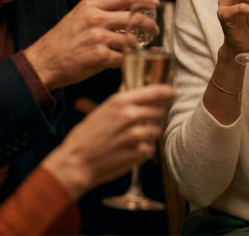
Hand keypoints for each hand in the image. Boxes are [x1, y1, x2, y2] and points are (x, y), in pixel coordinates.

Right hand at [24, 0, 158, 90]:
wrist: (43, 62)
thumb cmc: (62, 41)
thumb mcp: (78, 17)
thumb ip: (98, 12)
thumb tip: (124, 11)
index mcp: (90, 5)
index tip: (155, 4)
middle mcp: (95, 18)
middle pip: (134, 16)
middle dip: (150, 24)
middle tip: (155, 29)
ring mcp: (98, 38)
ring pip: (132, 40)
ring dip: (140, 46)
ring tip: (142, 48)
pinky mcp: (99, 57)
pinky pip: (123, 58)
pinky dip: (129, 60)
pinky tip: (129, 61)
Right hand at [41, 84, 175, 197]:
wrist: (76, 162)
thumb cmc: (86, 135)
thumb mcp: (102, 110)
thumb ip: (122, 100)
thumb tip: (134, 87)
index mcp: (120, 101)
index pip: (155, 91)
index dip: (168, 92)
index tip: (172, 94)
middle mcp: (130, 115)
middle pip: (160, 111)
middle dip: (155, 116)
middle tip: (142, 123)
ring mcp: (136, 135)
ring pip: (157, 130)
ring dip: (149, 133)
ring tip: (132, 138)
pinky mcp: (139, 153)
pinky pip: (151, 147)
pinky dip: (144, 149)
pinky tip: (130, 150)